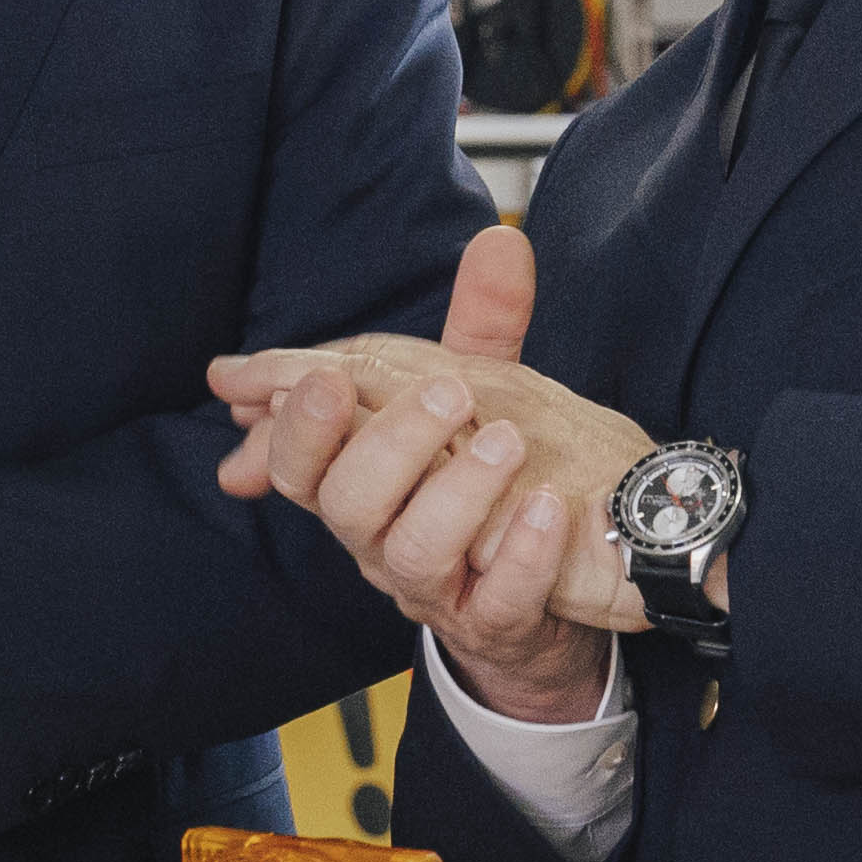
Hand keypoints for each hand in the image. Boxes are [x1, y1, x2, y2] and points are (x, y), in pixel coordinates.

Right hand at [209, 231, 647, 715]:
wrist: (568, 575)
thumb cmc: (498, 481)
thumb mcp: (488, 398)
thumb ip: (481, 325)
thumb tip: (497, 238)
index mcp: (363, 479)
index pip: (301, 456)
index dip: (293, 422)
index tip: (319, 381)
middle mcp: (382, 534)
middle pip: (343, 501)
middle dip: (384, 442)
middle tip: (449, 392)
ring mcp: (438, 584)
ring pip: (411, 551)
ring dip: (456, 491)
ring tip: (508, 441)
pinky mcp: (498, 623)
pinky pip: (497, 603)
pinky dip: (520, 555)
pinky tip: (549, 507)